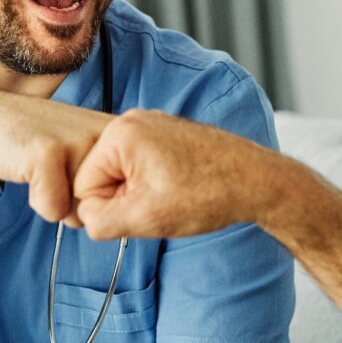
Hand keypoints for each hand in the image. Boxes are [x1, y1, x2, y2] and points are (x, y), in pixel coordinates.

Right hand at [0, 91, 111, 222]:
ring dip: (58, 201)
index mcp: (123, 134)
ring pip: (80, 213)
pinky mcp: (49, 154)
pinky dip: (37, 200)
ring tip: (47, 167)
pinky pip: (53, 211)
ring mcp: (79, 142)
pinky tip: (29, 168)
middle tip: (59, 168)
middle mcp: (107, 134)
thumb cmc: (43, 144)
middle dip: (77, 200)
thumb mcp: (90, 153)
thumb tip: (121, 222)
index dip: (98, 197)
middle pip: (104, 207)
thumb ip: (115, 179)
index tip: (78, 169)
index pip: (128, 199)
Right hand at [73, 109, 270, 239]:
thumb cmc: (207, 194)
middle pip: (102, 176)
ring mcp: (153, 126)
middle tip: (160, 205)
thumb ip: (100, 221)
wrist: (257, 181)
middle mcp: (133, 121)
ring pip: (124, 174)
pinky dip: (156, 184)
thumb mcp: (144, 218)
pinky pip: (143, 167)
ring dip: (141, 194)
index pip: (84, 186)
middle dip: (125, 199)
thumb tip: (86, 218)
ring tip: (173, 198)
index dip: (109, 210)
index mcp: (120, 134)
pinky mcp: (168, 135)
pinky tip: (180, 190)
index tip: (142, 211)